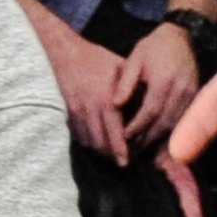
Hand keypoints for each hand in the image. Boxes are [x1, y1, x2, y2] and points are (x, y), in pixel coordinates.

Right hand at [49, 33, 129, 165]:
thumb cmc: (98, 60)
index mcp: (107, 99)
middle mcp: (90, 108)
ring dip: (99, 150)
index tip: (126, 162)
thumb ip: (134, 89)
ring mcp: (76, 112)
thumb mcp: (122, 69)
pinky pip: (77, 135)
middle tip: (122, 161)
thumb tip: (151, 106)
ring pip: (88, 141)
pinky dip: (87, 141)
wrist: (65, 54)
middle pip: (100, 142)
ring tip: (110, 154)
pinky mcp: (67, 113)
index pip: (114, 132)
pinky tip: (96, 142)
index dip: (120, 150)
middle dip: (110, 154)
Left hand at [113, 23, 198, 150]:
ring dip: (159, 142)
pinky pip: (184, 122)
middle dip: (146, 140)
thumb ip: (125, 82)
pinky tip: (159, 146)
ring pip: (177, 126)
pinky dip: (172, 136)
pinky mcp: (196, 99)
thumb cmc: (154, 47)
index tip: (122, 138)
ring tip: (141, 152)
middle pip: (164, 123)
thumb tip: (115, 104)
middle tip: (129, 152)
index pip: (150, 111)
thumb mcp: (135, 58)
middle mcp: (182, 90)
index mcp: (165, 79)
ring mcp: (192, 95)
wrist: (182, 37)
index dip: (136, 127)